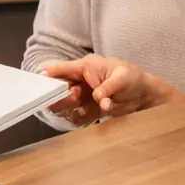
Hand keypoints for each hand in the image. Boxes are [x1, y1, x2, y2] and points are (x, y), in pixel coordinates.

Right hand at [42, 56, 179, 125]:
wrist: (143, 96)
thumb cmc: (132, 78)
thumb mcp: (123, 77)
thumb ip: (108, 88)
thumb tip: (98, 98)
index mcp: (86, 67)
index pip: (64, 69)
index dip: (51, 73)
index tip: (41, 78)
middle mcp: (81, 81)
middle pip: (59, 89)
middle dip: (60, 94)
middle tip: (73, 97)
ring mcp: (83, 97)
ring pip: (64, 104)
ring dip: (67, 107)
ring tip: (79, 104)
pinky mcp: (88, 110)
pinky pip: (75, 116)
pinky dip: (78, 118)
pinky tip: (86, 115)